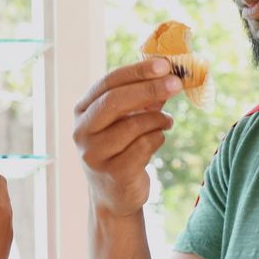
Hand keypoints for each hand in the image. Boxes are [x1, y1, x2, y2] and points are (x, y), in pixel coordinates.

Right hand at [73, 58, 181, 218]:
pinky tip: (158, 139)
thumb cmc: (122, 147)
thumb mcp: (126, 118)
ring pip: (134, 125)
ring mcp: (94, 154)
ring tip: (167, 120)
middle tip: (176, 83)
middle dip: (149, 89)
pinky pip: (144, 146)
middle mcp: (82, 131)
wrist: (114, 194)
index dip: (137, 71)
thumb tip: (170, 73)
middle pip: (114, 101)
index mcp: (82, 110)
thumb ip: (142, 96)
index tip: (164, 64)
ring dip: (158, 119)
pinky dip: (158, 139)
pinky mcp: (113, 173)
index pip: (108, 82)